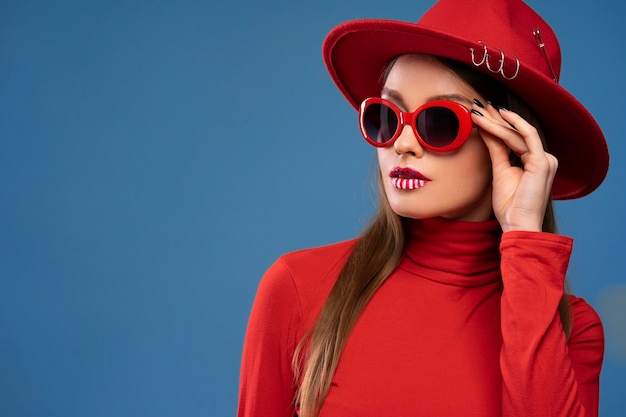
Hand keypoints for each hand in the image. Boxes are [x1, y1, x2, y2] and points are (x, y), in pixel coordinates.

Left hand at [471, 101, 557, 232]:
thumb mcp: (500, 171)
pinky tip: (498, 116)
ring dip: (496, 121)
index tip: (480, 113)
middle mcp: (544, 158)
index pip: (515, 137)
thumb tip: (486, 131)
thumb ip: (497, 150)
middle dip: (495, 118)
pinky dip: (512, 125)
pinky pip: (526, 137)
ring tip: (478, 112)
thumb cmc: (510, 205)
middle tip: (477, 106)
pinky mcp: (543, 162)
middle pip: (516, 133)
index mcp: (537, 162)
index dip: (498, 124)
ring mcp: (546, 159)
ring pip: (518, 133)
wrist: (517, 224)